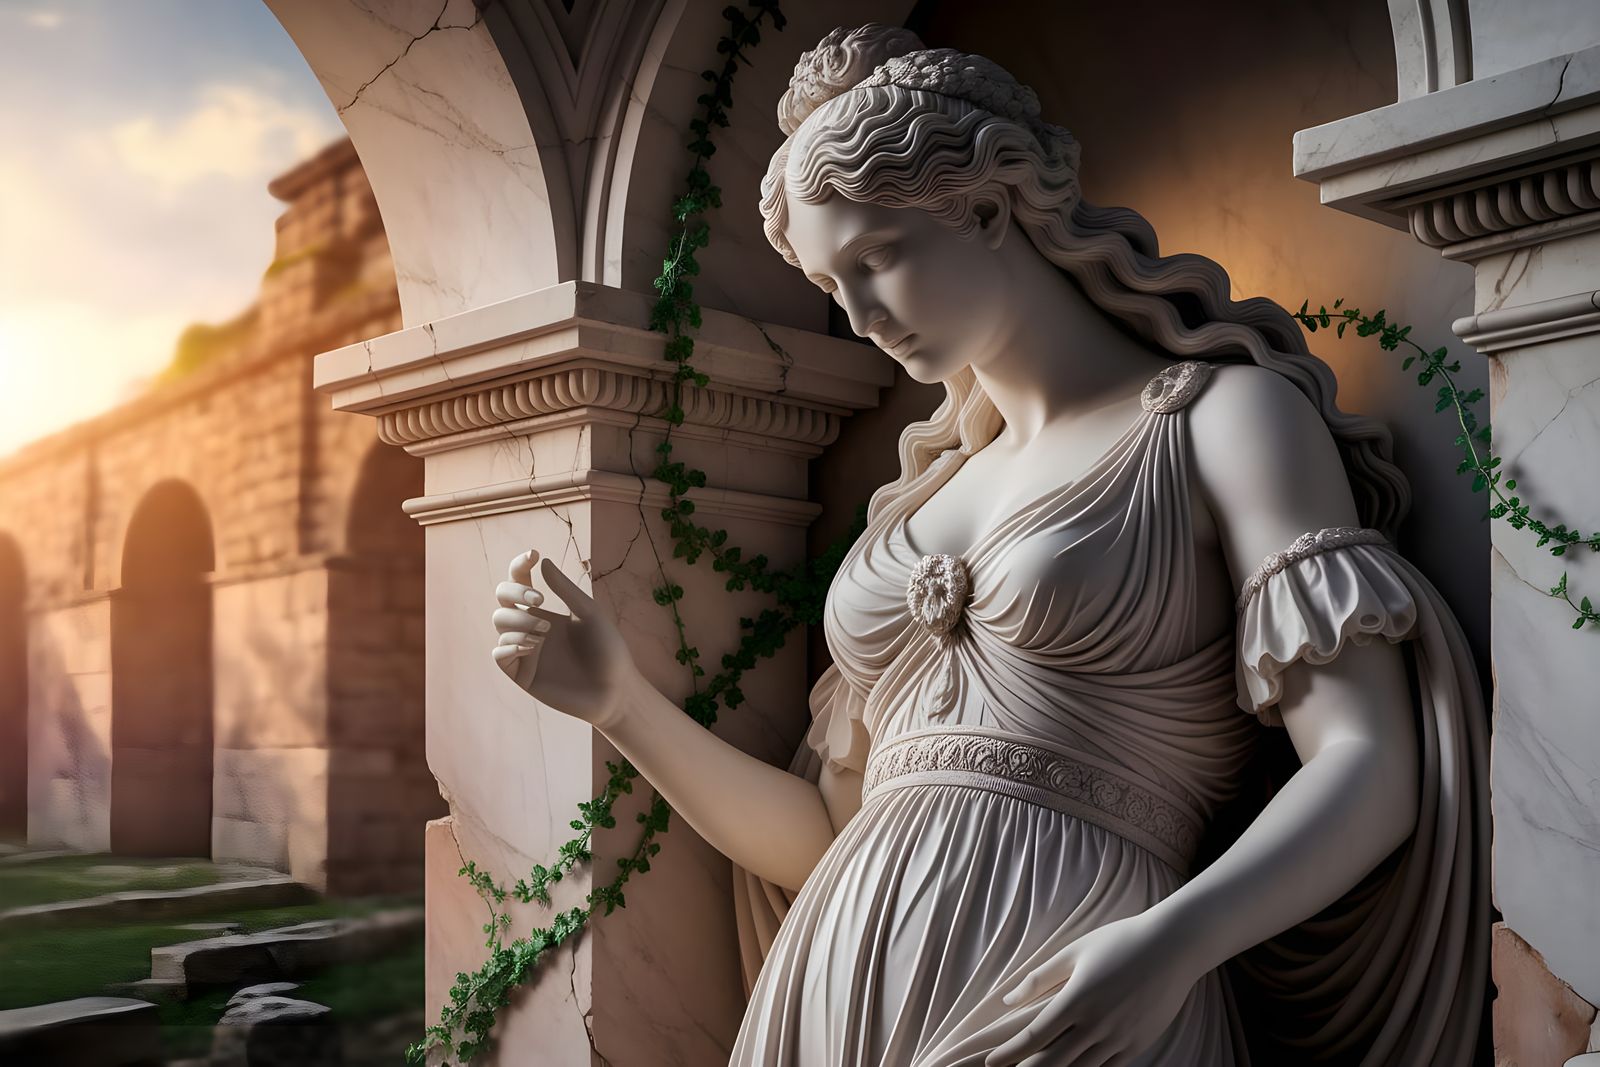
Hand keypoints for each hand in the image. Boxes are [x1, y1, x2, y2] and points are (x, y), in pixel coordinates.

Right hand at [492, 549, 643, 730]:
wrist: (615, 690)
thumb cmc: (607, 650)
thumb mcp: (590, 614)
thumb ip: (566, 590)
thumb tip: (543, 562)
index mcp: (545, 610)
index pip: (520, 582)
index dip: (519, 566)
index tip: (533, 554)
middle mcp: (531, 628)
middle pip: (503, 599)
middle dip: (515, 592)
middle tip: (540, 599)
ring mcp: (525, 651)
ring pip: (500, 622)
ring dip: (519, 620)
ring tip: (545, 632)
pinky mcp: (522, 674)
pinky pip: (499, 654)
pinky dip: (509, 645)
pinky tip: (531, 646)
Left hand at [984, 912, 1199, 1066]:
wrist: (1174, 947)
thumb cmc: (1120, 941)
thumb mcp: (1075, 951)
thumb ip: (1039, 978)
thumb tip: (1008, 999)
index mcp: (1077, 999)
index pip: (1034, 1036)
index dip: (1009, 1053)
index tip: (992, 1062)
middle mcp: (1097, 1024)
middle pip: (1053, 1063)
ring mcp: (1120, 1038)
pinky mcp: (1138, 1045)